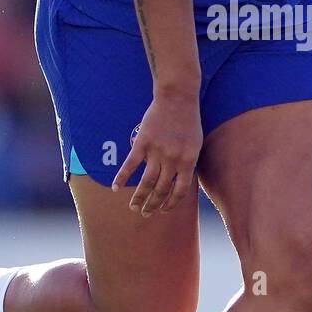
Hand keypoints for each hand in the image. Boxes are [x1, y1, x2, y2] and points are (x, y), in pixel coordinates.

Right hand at [112, 88, 202, 216]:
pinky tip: (115, 188)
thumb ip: (187, 164)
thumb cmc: (188, 121)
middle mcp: (173, 160)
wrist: (178, 97)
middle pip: (161, 190)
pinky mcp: (143, 143)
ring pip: (146, 183)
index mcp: (188, 161)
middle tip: (145, 213)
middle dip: (153, 205)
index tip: (164, 211)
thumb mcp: (195, 144)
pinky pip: (130, 165)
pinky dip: (121, 178)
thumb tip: (178, 183)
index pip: (179, 192)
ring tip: (133, 207)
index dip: (171, 204)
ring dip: (139, 198)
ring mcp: (157, 152)